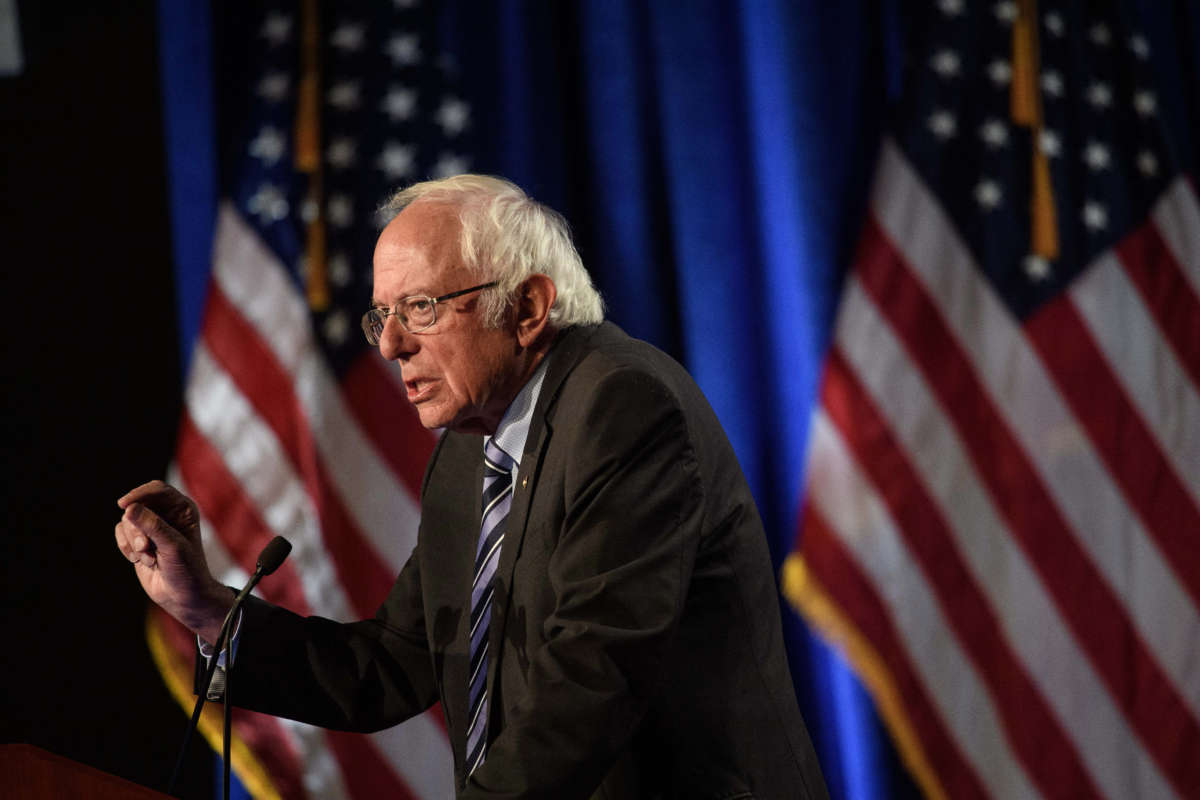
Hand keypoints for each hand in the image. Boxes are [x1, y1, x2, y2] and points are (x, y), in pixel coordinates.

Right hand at [115, 480, 231, 643]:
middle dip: (136, 529)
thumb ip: (152, 526)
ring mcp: (151, 526)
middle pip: (137, 505)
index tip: (124, 505)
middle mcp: (167, 514)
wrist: (182, 596)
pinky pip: (120, 534)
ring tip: (149, 558)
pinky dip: (127, 548)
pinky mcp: (138, 539)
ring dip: (133, 542)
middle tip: (146, 548)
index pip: (157, 489)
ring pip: (126, 521)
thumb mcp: (172, 546)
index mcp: (182, 508)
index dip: (139, 494)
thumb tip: (129, 508)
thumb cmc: (187, 570)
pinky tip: (142, 561)